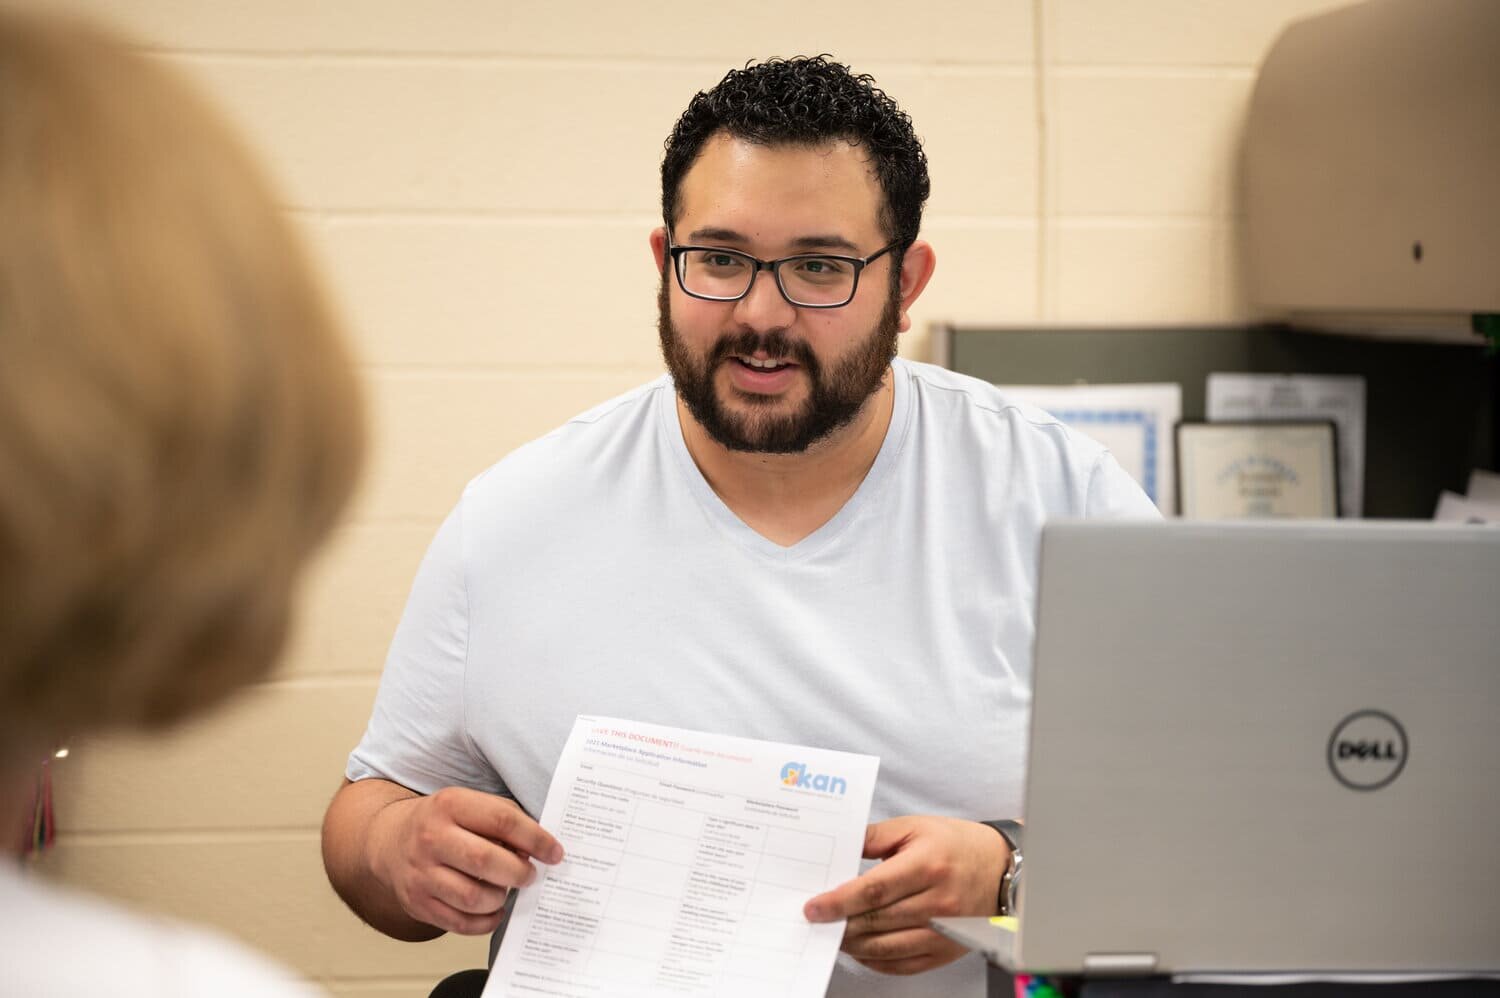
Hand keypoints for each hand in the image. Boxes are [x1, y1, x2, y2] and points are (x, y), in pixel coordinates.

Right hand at [369, 786, 563, 935]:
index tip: (555, 852)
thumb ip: (504, 820)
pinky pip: (461, 923)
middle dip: (519, 872)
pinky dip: (486, 921)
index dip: (536, 839)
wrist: (389, 841)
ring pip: (473, 897)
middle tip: (531, 875)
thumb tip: (538, 848)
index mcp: (450, 805)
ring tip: (506, 888)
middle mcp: (431, 838)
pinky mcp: (417, 903)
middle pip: (486, 861)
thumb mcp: (468, 804)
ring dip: (501, 897)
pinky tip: (494, 908)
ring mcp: (420, 874)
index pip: (503, 821)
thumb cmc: (442, 822)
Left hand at [802, 815, 1008, 974]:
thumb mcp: (915, 828)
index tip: (814, 907)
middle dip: (840, 924)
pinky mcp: (946, 952)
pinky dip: (876, 961)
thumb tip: (840, 848)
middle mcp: (937, 903)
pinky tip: (861, 948)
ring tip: (834, 933)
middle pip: (876, 922)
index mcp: (927, 866)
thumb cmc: (956, 845)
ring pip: (886, 948)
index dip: (839, 902)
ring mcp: (943, 932)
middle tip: (816, 922)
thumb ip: (874, 837)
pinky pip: (903, 965)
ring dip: (854, 944)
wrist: (1002, 871)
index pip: (874, 890)